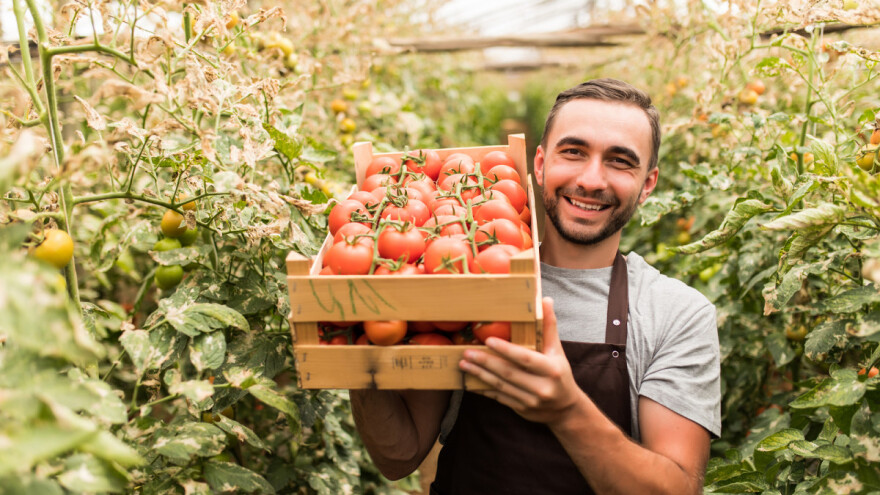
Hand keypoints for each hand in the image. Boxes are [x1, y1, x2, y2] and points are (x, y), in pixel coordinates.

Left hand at [459, 297, 584, 424]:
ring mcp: (530, 401)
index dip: (506, 350)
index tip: (489, 340)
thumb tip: (545, 300)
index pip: (525, 358)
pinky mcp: (521, 409)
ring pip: (500, 386)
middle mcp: (541, 387)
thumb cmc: (560, 374)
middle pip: (508, 373)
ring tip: (464, 364)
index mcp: (551, 370)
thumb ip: (549, 327)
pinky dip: (483, 389)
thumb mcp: (557, 351)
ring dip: (480, 375)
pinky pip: (499, 398)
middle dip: (485, 362)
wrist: (565, 409)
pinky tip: (470, 381)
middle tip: (467, 353)